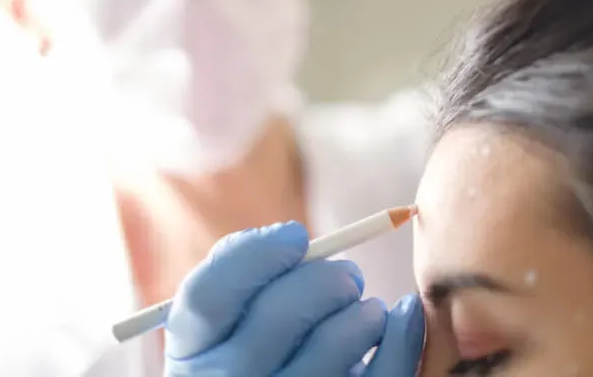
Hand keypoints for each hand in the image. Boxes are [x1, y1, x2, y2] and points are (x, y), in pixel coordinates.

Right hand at [163, 221, 424, 376]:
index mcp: (191, 352)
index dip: (258, 254)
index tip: (298, 236)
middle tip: (348, 275)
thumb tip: (291, 237)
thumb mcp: (222, 326)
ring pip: (333, 345)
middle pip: (280, 313)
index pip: (210, 294)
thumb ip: (239, 276)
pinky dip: (401, 337)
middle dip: (328, 279)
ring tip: (367, 309)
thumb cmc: (249, 357)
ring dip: (364, 311)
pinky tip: (400, 316)